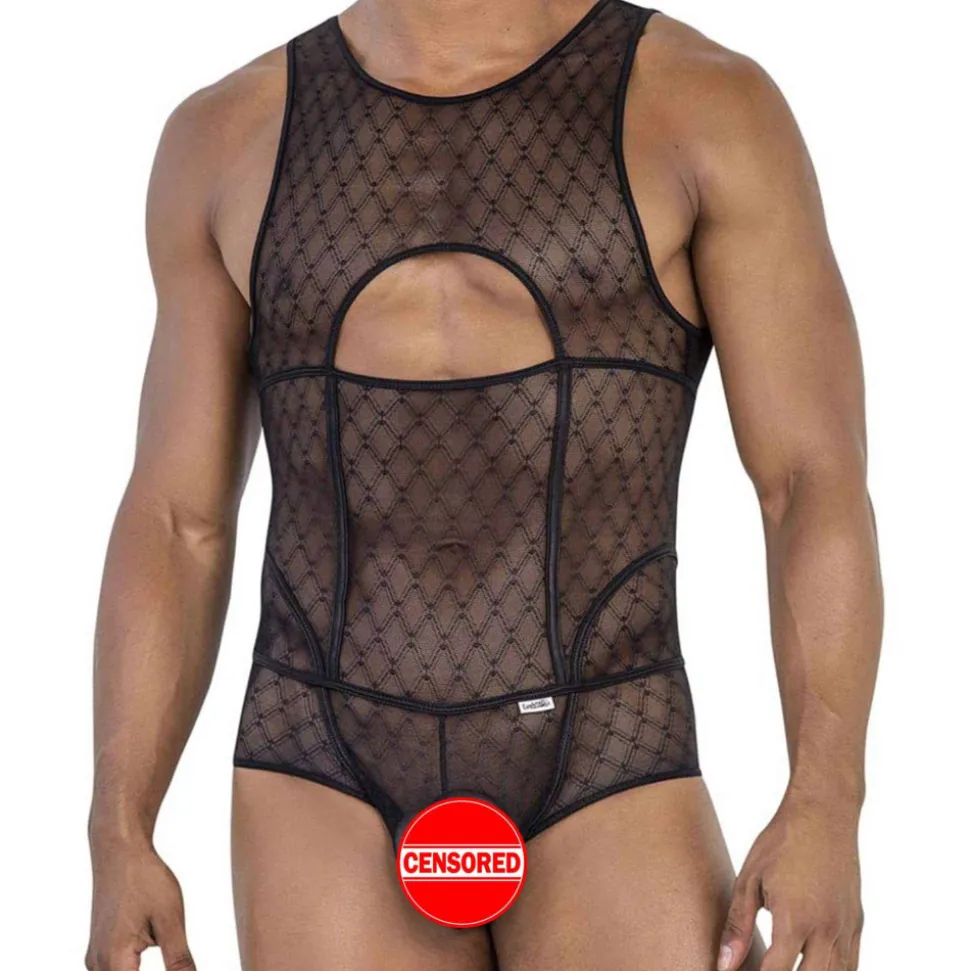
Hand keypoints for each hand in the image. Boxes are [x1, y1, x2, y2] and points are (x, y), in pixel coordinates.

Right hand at [87, 842, 195, 970]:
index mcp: (115, 961)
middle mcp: (98, 965)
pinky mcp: (99, 950)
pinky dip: (134, 970)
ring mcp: (96, 959)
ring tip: (166, 949)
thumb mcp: (170, 919)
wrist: (119, 852)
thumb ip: (179, 959)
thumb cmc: (144, 880)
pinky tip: (156, 954)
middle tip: (175, 957)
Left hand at [717, 793, 862, 970]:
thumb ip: (737, 926)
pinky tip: (812, 967)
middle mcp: (826, 930)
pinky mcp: (857, 923)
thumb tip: (723, 964)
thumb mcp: (749, 879)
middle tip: (764, 970)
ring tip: (787, 966)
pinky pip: (851, 965)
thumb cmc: (781, 842)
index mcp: (795, 919)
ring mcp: (846, 928)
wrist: (823, 813)